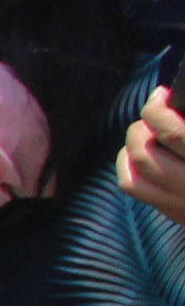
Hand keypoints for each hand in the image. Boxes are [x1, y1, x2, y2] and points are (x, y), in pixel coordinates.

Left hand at [119, 88, 184, 229]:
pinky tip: (136, 151)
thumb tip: (176, 99)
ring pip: (133, 174)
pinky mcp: (175, 211)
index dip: (158, 109)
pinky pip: (134, 187)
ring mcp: (182, 204)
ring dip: (131, 145)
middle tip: (153, 110)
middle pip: (146, 152)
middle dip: (142, 125)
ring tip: (144, 130)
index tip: (162, 94)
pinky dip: (127, 164)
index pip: (173, 134)